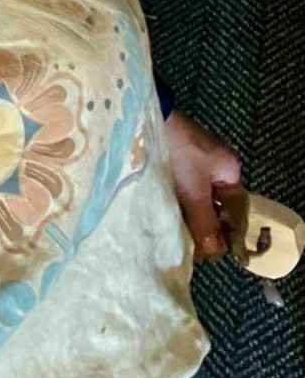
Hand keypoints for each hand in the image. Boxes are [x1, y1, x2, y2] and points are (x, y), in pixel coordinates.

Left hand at [164, 109, 244, 258]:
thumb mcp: (194, 193)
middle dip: (202, 226)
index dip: (224, 231)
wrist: (143, 124)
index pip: (234, 209)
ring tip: (174, 239)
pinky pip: (177, 189)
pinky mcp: (170, 161)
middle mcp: (213, 166)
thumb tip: (215, 251)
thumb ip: (205, 222)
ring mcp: (191, 163)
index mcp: (229, 170)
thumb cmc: (178, 154)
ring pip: (193, 199)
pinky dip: (172, 203)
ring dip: (185, 216)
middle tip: (189, 250)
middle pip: (213, 205)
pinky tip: (163, 219)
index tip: (210, 253)